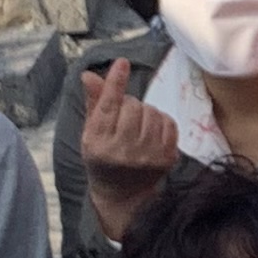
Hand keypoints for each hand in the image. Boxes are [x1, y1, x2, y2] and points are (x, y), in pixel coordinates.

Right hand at [77, 59, 180, 241]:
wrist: (122, 194)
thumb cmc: (103, 157)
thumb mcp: (91, 132)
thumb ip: (94, 102)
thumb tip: (89, 75)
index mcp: (98, 142)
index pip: (108, 106)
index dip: (115, 82)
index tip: (122, 63)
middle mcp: (122, 150)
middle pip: (132, 105)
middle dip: (129, 104)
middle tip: (123, 117)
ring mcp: (147, 156)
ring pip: (151, 112)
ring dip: (145, 112)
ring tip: (136, 125)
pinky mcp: (166, 159)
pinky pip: (168, 123)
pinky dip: (161, 121)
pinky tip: (151, 130)